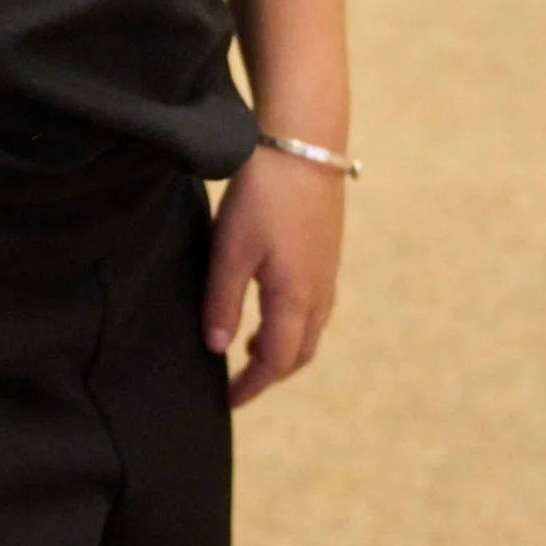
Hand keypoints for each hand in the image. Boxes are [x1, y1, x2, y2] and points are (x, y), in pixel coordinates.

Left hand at [204, 147, 344, 409]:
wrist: (304, 144)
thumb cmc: (263, 195)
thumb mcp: (230, 249)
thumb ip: (223, 301)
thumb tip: (218, 349)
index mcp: (296, 298)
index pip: (277, 362)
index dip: (252, 386)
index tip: (229, 400)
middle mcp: (319, 292)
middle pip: (300, 352)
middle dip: (271, 373)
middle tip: (240, 381)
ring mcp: (328, 272)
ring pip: (310, 329)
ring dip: (284, 347)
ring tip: (251, 348)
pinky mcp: (327, 252)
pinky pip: (315, 305)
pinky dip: (293, 322)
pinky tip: (271, 305)